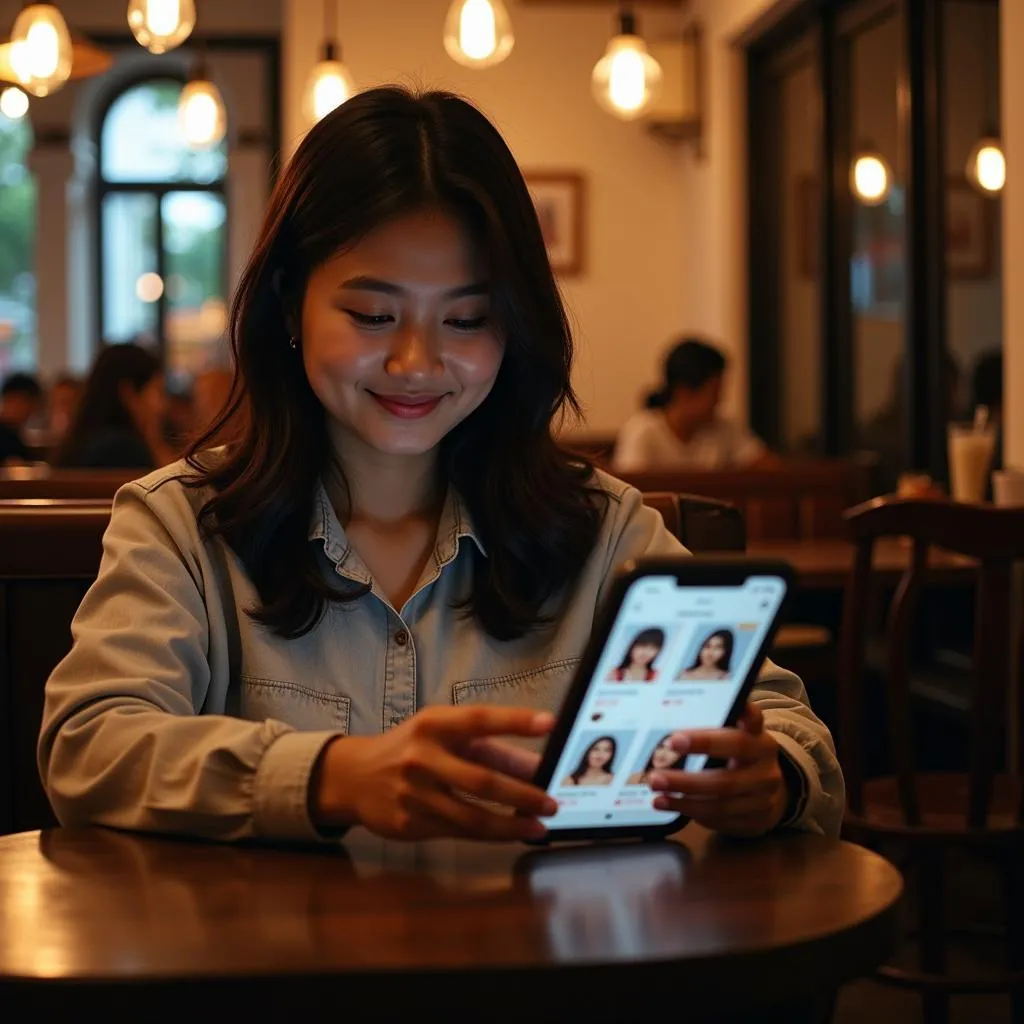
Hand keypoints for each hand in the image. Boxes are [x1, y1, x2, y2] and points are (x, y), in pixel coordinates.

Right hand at [310, 706, 556, 841]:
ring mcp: (413, 794)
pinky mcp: (410, 824)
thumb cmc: (412, 748)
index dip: (513, 720)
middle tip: (552, 801)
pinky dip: (490, 835)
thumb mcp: (445, 735)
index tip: (549, 723)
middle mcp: (421, 758)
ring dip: (511, 824)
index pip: (478, 720)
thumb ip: (490, 748)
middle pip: (481, 780)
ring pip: (472, 816)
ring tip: (540, 825)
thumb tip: (538, 766)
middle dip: (522, 793)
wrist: (354, 777)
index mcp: (432, 725)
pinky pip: (459, 833)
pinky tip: (511, 834)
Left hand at [647, 703, 787, 837]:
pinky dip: (691, 811)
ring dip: (684, 798)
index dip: (725, 724)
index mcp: (758, 739)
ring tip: (656, 792)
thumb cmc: (737, 756)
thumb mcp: (732, 738)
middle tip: (656, 773)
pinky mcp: (757, 819)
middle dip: (688, 777)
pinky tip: (670, 804)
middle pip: (726, 776)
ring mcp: (764, 797)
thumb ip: (711, 732)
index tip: (680, 735)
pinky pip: (719, 818)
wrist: (767, 792)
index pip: (749, 724)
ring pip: (721, 801)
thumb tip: (666, 735)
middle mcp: (766, 767)